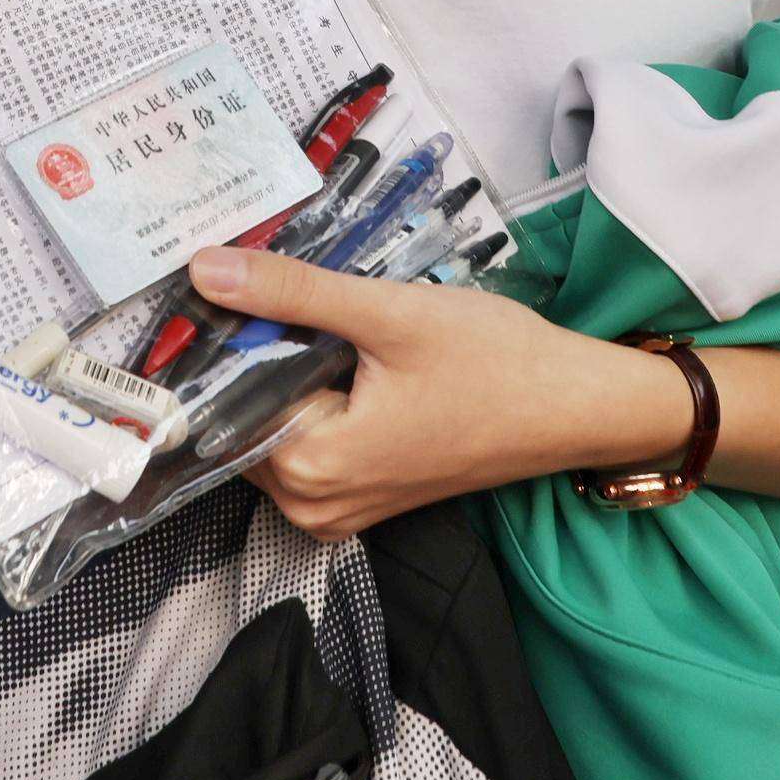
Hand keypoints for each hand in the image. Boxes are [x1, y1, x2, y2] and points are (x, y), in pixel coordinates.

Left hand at [182, 247, 683, 541]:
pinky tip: (338, 352)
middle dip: (253, 352)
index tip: (220, 287)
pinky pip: (303, 444)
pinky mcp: (359, 499)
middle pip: (241, 415)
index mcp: (310, 467)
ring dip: (281, 372)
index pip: (221, 398)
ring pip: (271, 427)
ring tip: (320, 317)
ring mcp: (335, 510)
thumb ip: (292, 292)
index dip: (219, 337)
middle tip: (277, 288)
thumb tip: (206, 270)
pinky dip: (307, 397)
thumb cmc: (494, 364)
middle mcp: (311, 505)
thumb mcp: (388, 313)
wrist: (573, 407)